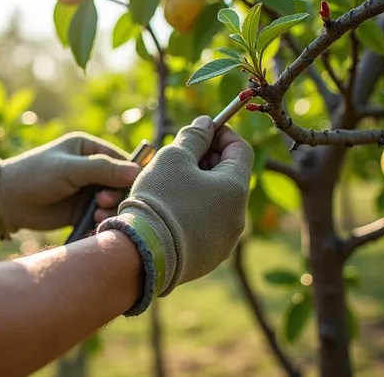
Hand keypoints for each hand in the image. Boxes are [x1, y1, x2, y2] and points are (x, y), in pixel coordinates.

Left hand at [0, 133, 140, 236]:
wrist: (8, 201)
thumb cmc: (35, 175)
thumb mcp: (69, 169)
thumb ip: (102, 169)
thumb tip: (136, 171)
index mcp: (89, 148)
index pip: (122, 160)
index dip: (129, 175)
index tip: (127, 188)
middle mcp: (92, 168)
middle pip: (121, 182)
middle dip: (118, 194)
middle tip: (104, 201)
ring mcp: (88, 190)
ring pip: (114, 201)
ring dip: (111, 208)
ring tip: (98, 213)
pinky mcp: (82, 210)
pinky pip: (103, 214)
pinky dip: (103, 219)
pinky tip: (94, 221)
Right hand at [97, 116, 252, 314]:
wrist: (142, 252)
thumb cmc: (160, 198)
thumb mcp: (174, 157)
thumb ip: (194, 136)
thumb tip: (205, 123)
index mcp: (236, 188)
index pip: (241, 150)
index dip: (222, 134)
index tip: (202, 130)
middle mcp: (238, 217)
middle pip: (229, 177)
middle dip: (208, 161)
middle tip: (181, 156)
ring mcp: (225, 242)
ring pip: (217, 204)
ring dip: (200, 188)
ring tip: (170, 184)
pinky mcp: (208, 259)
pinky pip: (206, 228)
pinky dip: (193, 214)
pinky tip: (170, 211)